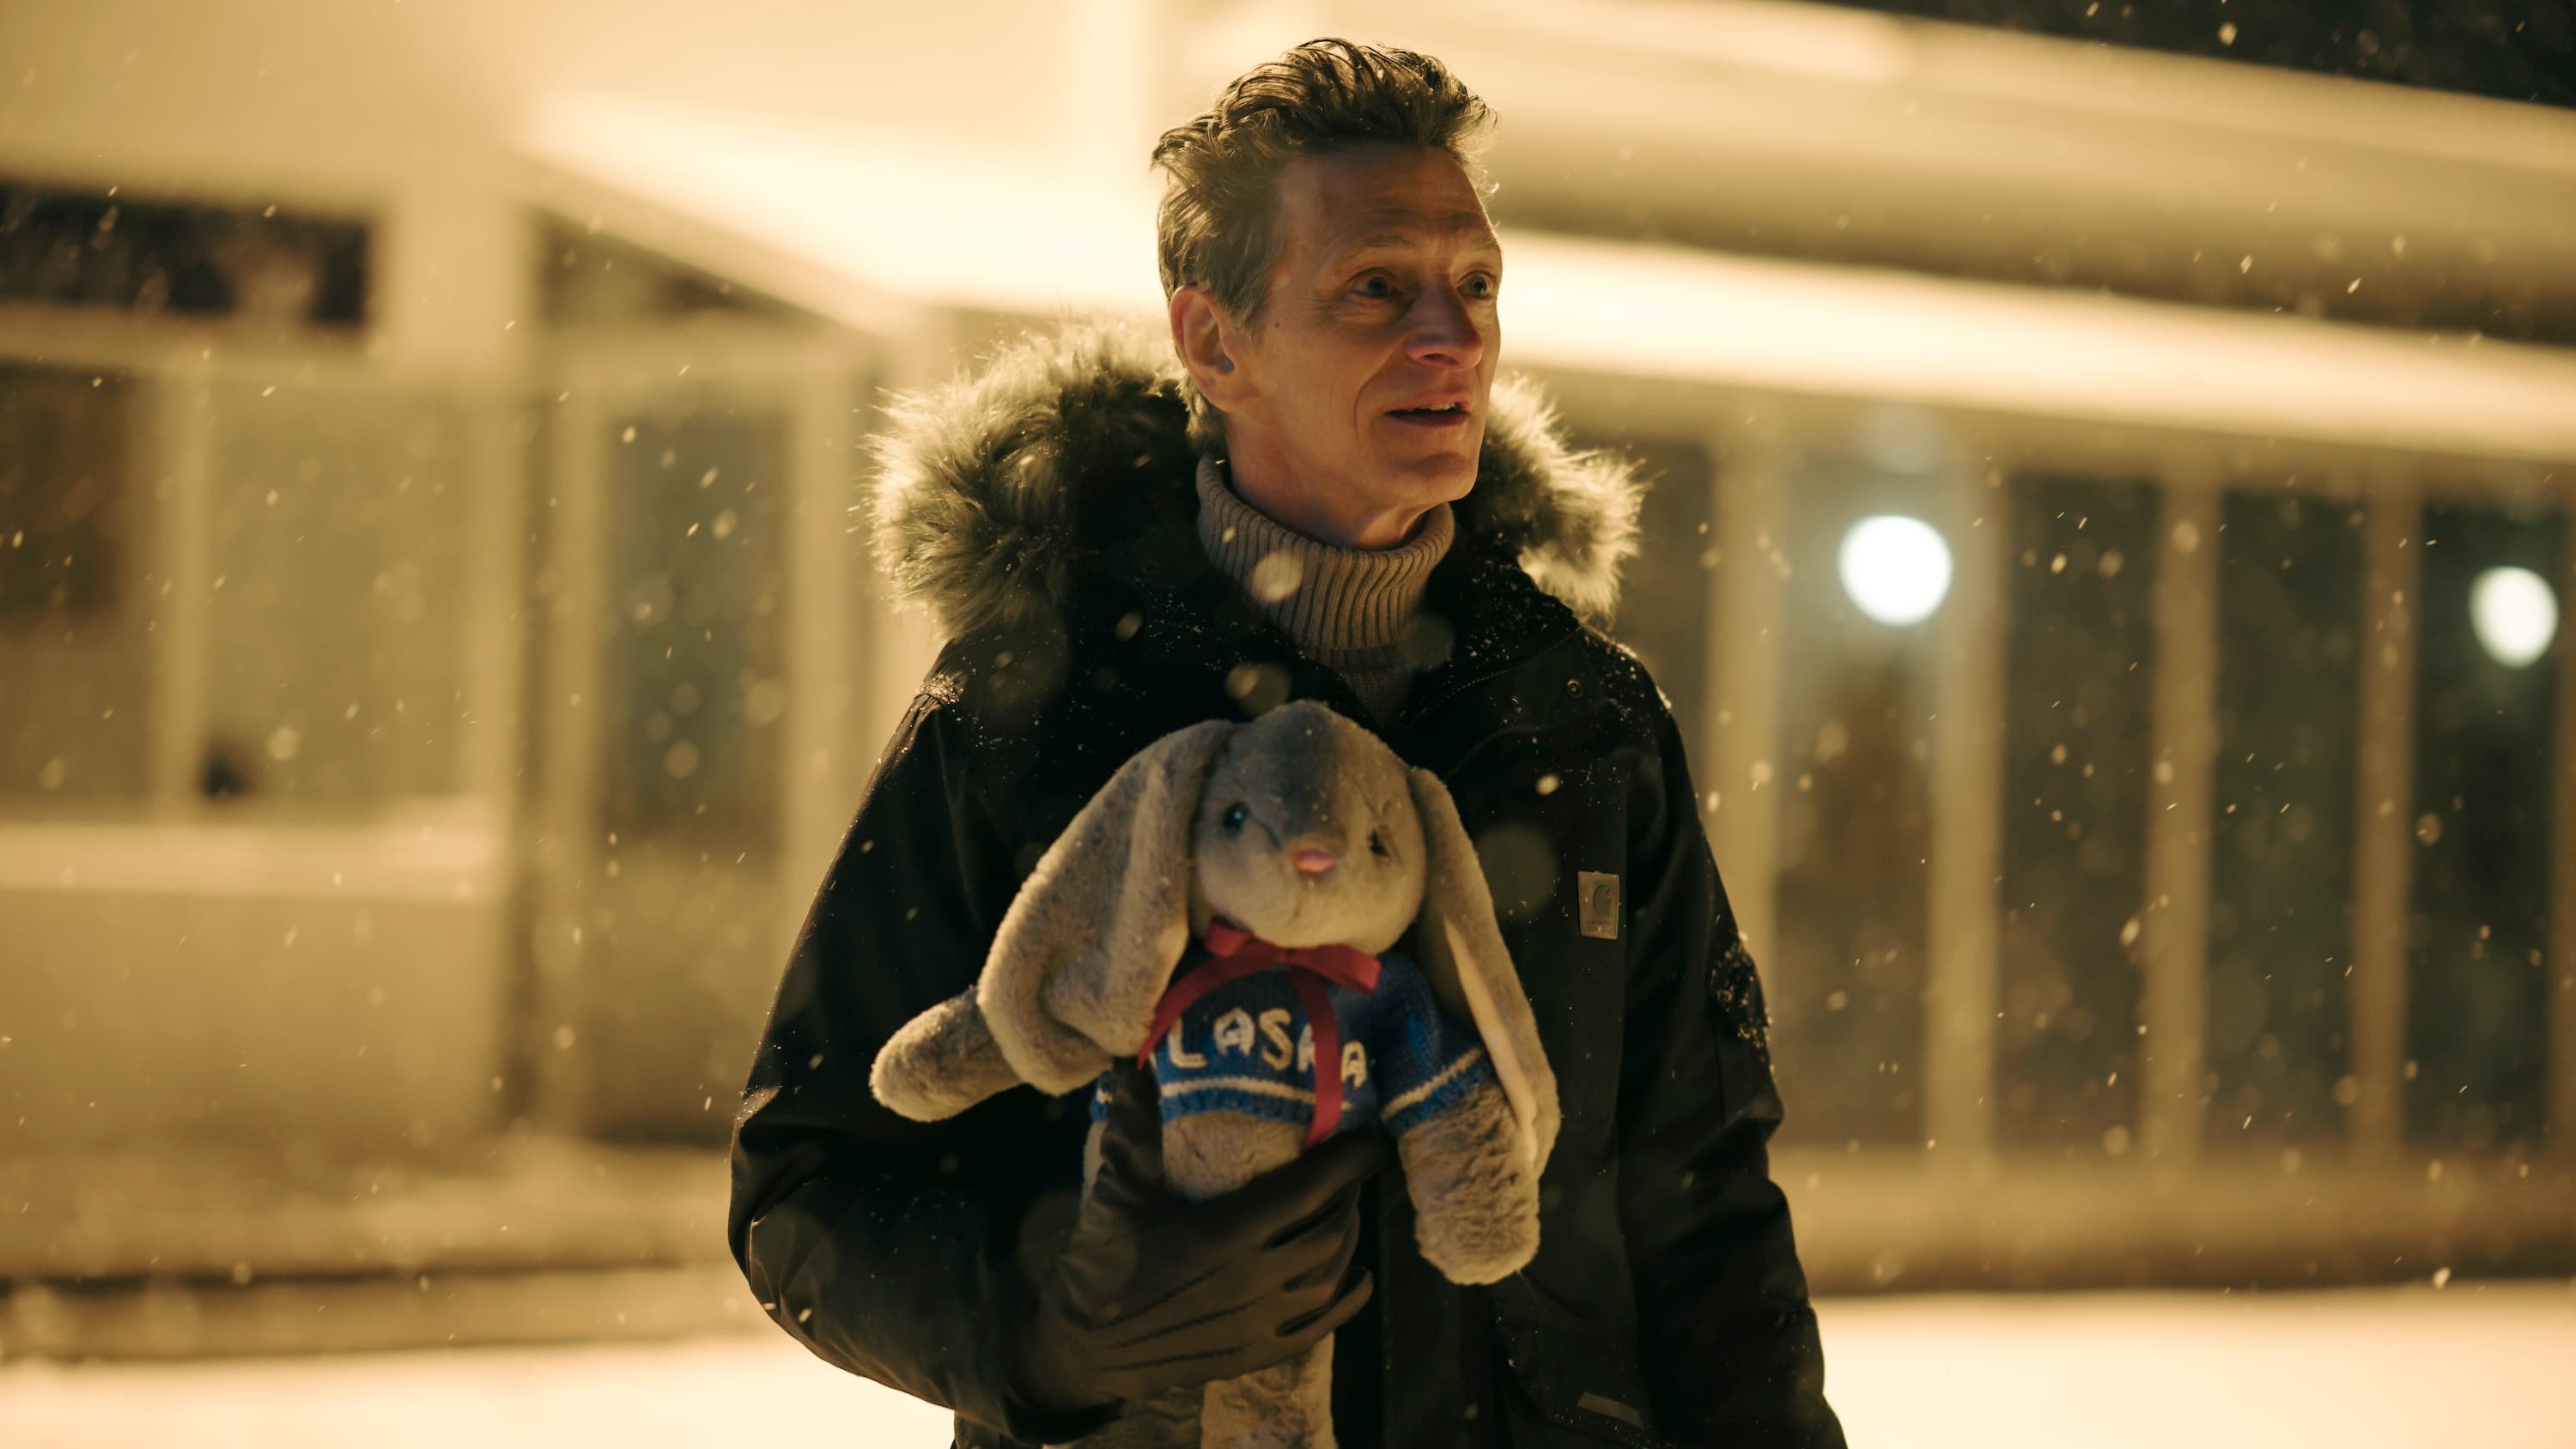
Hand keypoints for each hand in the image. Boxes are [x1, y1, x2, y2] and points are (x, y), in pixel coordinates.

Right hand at [1010, 1058, 1385, 1415]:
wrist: (1080, 1348)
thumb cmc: (1100, 1263)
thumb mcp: (1118, 1190)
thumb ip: (1134, 1126)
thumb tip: (1129, 1059)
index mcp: (1221, 1233)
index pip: (1305, 1191)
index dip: (1346, 1163)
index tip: (1371, 1141)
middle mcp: (1250, 1279)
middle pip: (1329, 1231)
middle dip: (1347, 1198)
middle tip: (1349, 1171)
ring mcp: (1257, 1322)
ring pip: (1330, 1276)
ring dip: (1348, 1242)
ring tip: (1345, 1212)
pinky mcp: (1255, 1354)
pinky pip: (1319, 1327)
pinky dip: (1346, 1300)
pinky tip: (1358, 1277)